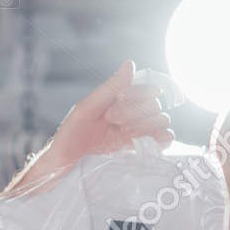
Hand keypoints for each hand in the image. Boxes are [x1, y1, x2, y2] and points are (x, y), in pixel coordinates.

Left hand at [3, 61, 171, 197]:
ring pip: (161, 120)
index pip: (144, 89)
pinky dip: (163, 138)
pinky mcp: (139, 147)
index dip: (134, 96)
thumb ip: (110, 88)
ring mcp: (136, 130)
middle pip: (154, 105)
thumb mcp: (87, 108)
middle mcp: (131, 112)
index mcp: (119, 99)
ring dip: (146, 125)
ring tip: (125, 132)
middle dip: (135, 113)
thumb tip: (130, 64)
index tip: (112, 109)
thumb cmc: (71, 135)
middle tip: (112, 121)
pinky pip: (162, 139)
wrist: (65, 165)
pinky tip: (154, 141)